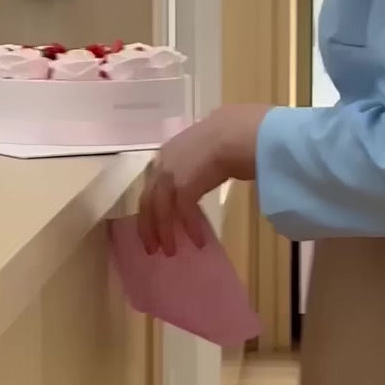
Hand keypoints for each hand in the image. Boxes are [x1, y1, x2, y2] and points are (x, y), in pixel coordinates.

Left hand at [138, 104, 267, 257]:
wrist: (236, 133)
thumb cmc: (228, 136)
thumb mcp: (202, 149)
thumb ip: (194, 162)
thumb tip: (202, 173)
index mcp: (165, 155)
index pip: (150, 187)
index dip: (150, 208)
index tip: (152, 225)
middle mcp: (162, 165)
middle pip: (148, 202)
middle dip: (149, 227)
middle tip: (152, 248)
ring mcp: (170, 175)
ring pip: (161, 212)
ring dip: (165, 234)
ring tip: (171, 252)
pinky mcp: (184, 186)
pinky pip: (183, 214)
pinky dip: (190, 229)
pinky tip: (198, 241)